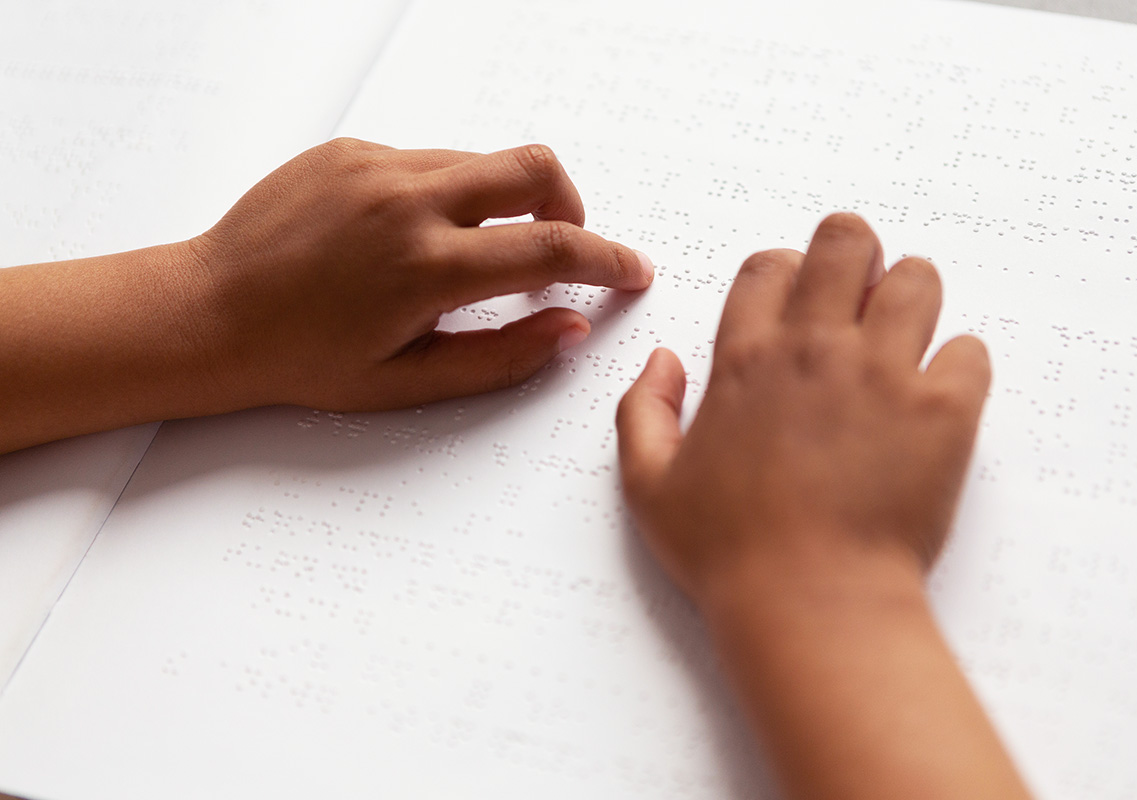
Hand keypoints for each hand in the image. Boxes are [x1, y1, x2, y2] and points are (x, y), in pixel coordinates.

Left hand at [187, 138, 653, 410]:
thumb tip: (569, 328)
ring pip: (483, 162)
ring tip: (469, 258)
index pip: (553, 247)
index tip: (632, 270)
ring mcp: (377, 166)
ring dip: (503, 204)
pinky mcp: (351, 151)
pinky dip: (448, 195)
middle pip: (536, 168)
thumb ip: (502, 357)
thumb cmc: (298, 360)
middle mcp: (408, 201)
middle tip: (561, 248)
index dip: (609, 261)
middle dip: (571, 206)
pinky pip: (430, 160)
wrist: (207, 315)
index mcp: (427, 267)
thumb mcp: (408, 384)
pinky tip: (409, 240)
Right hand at [616, 215, 1024, 799]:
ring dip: (910, 299)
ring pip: (919, 278)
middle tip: (857, 301)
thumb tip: (662, 359)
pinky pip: (970, 349)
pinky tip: (936, 401)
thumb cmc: (728, 553)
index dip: (785, 273)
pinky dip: (958, 366)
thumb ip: (642, 410)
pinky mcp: (944, 412)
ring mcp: (885, 375)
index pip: (770, 265)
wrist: (810, 603)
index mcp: (746, 360)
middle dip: (854, 255)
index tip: (794, 307)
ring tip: (902, 344)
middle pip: (848, 240)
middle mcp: (816, 350)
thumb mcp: (648, 486)